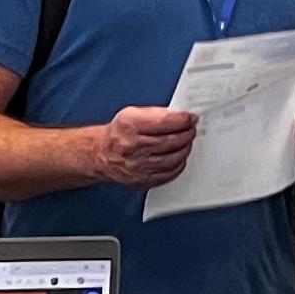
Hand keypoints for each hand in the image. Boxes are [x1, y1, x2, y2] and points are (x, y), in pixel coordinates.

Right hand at [81, 105, 198, 187]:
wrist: (103, 154)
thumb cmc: (120, 132)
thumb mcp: (132, 113)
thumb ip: (157, 113)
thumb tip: (181, 115)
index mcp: (131, 125)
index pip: (165, 122)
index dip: (183, 120)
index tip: (191, 118)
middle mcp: (133, 146)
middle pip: (172, 141)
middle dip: (187, 133)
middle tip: (191, 129)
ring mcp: (138, 166)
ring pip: (173, 158)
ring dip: (185, 148)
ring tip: (186, 141)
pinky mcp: (142, 180)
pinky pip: (169, 173)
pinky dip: (179, 164)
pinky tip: (178, 156)